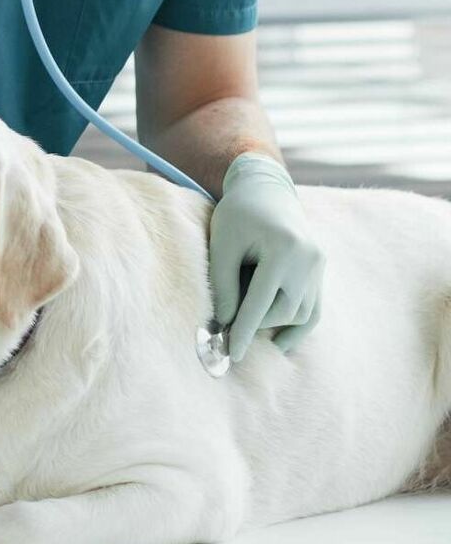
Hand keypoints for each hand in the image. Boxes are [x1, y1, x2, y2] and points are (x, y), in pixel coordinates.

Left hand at [209, 152, 322, 361]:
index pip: (262, 301)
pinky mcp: (321, 273)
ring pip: (299, 314)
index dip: (244, 330)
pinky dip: (297, 328)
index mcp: (285, 248)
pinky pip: (313, 311)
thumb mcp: (223, 243)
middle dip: (255, 323)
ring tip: (246, 316)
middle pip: (283, 311)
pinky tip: (277, 343)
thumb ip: (224, 283)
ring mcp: (320, 267)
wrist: (265, 190)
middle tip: (227, 325)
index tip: (231, 353)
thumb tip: (225, 324)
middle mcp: (309, 260)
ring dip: (273, 322)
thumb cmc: (237, 214)